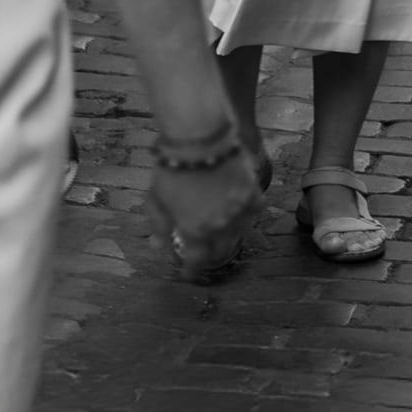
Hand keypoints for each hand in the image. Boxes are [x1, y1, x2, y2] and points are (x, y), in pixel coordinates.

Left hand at [151, 150, 261, 281]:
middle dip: (210, 255)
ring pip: (240, 233)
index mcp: (195, 232)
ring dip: (229, 236)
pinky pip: (255, 210)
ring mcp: (239, 210)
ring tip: (222, 231)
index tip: (187, 273)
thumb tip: (158, 246)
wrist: (198, 138)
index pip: (196, 262)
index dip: (191, 270)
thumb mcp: (156, 200)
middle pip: (220, 251)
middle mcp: (220, 227)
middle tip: (204, 251)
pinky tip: (240, 209)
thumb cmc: (171, 169)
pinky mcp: (253, 191)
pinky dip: (248, 212)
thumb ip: (159, 226)